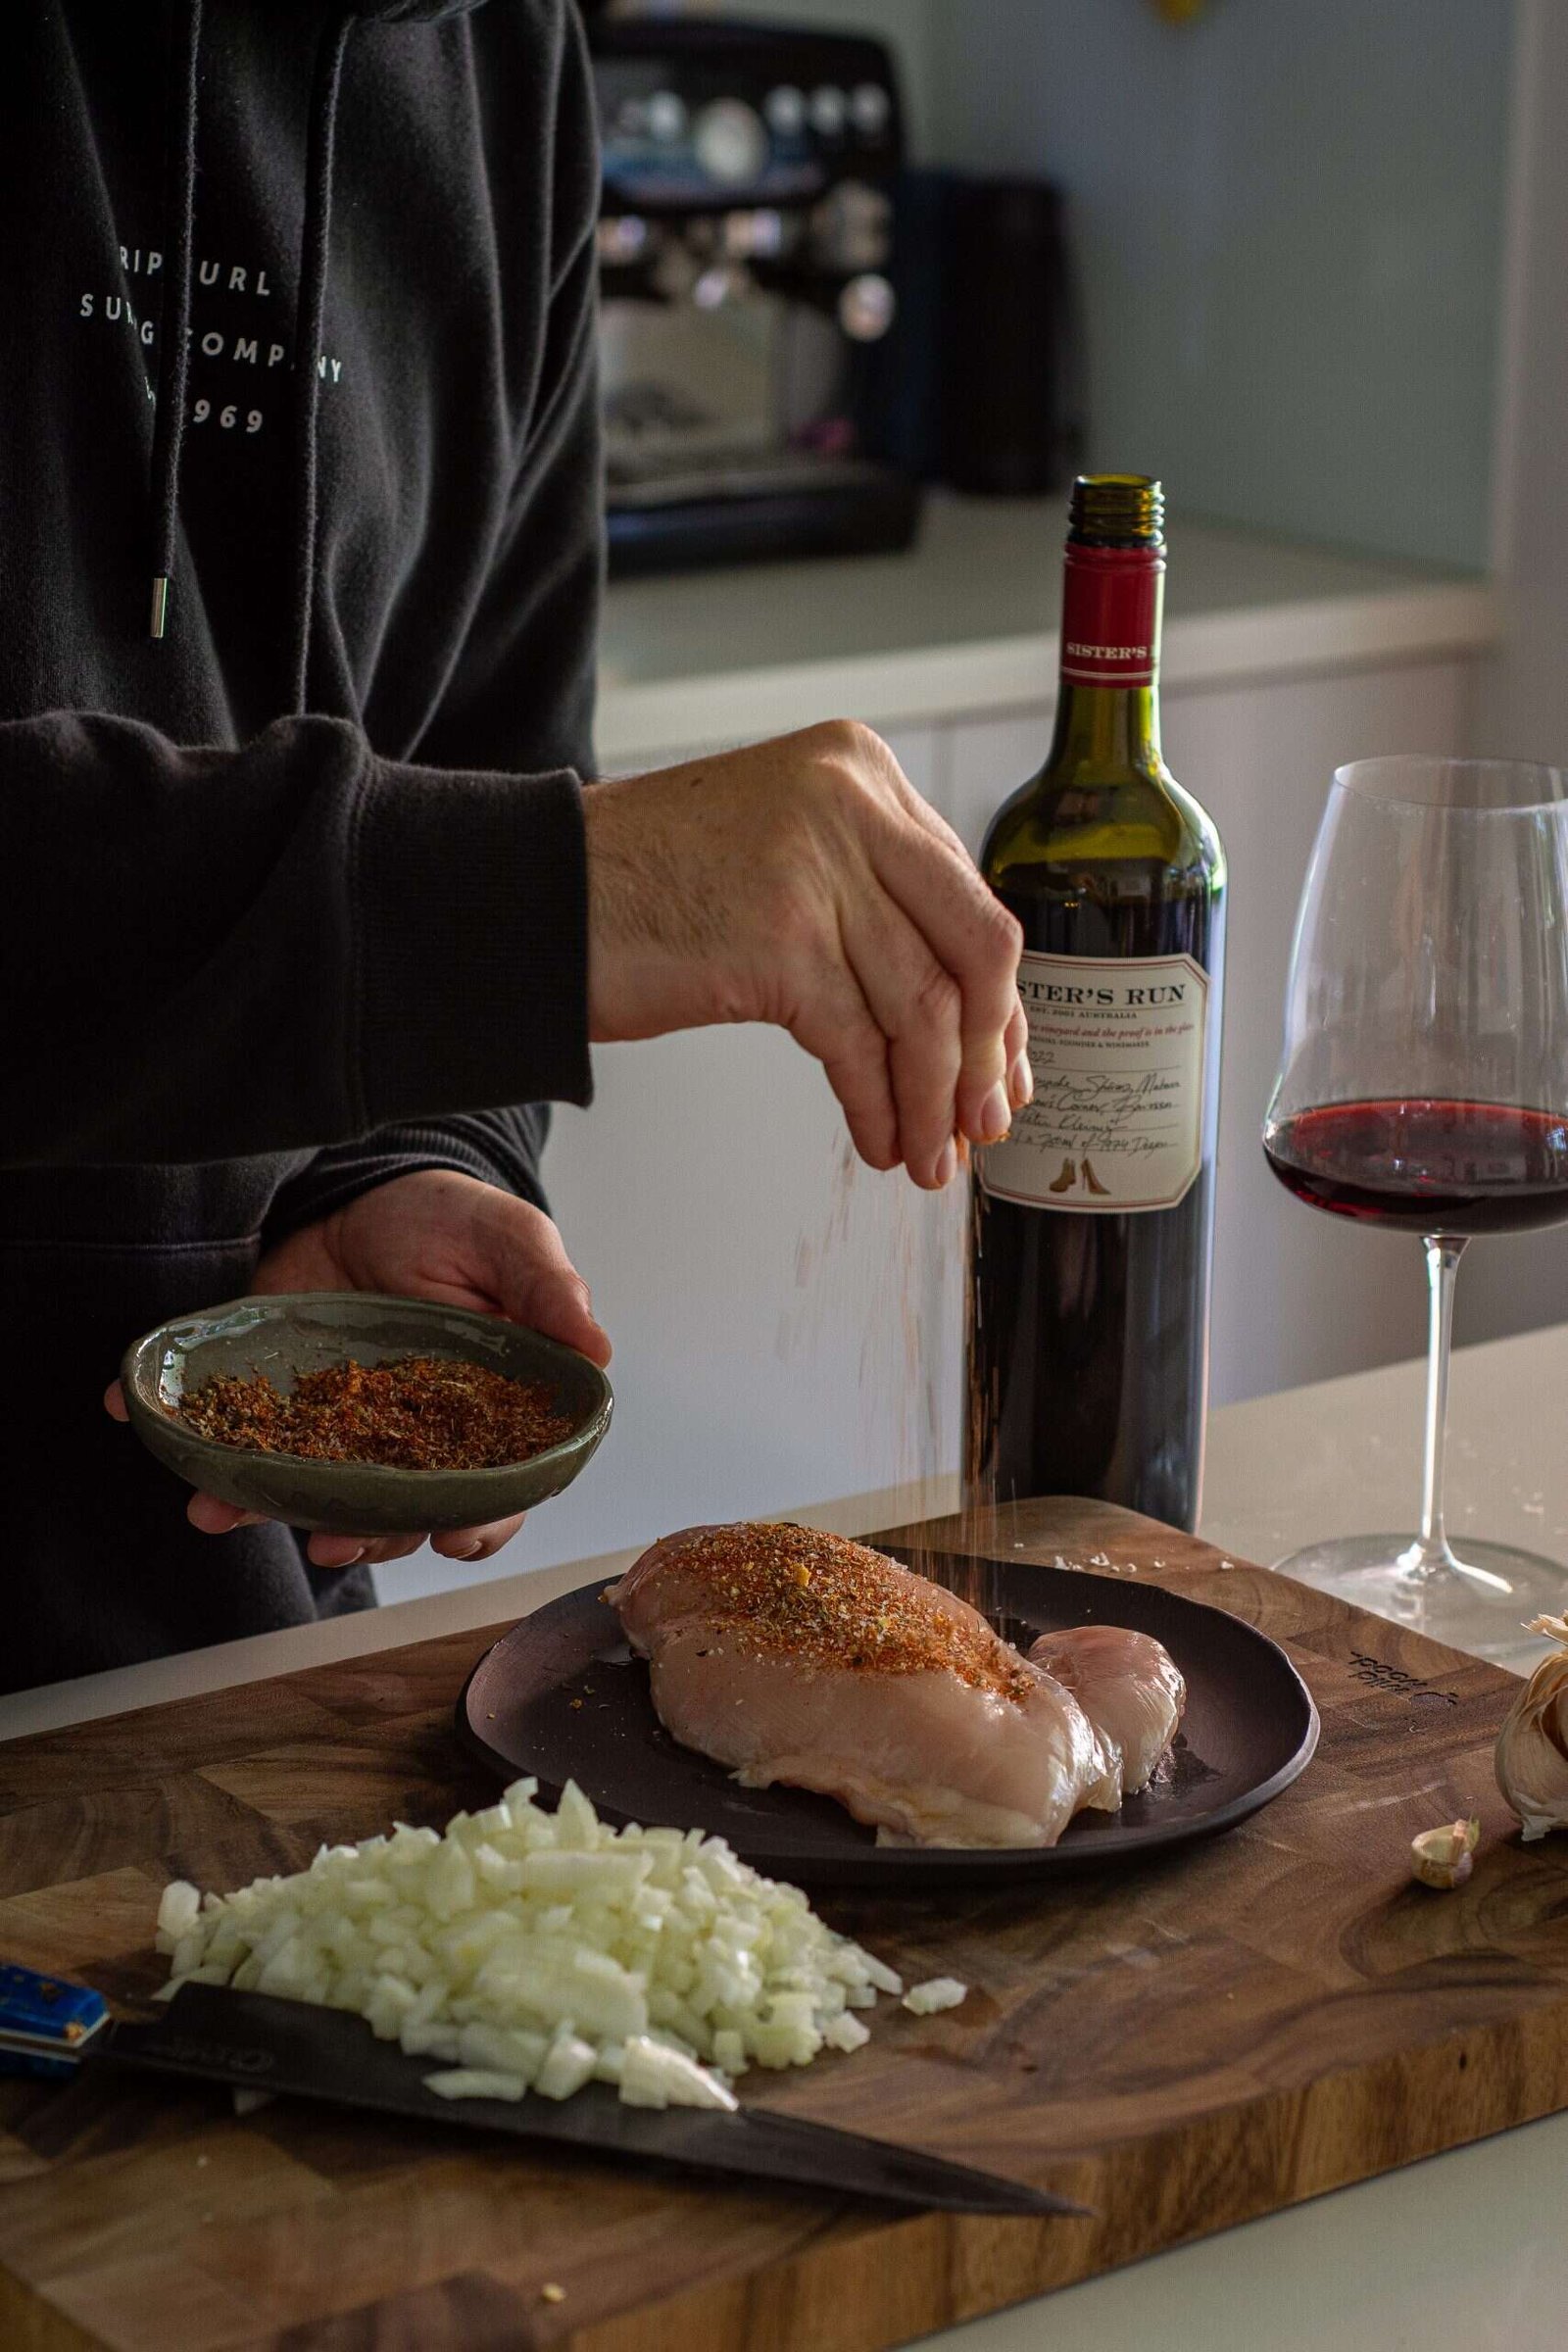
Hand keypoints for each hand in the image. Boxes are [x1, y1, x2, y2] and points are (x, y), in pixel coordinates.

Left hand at [105, 1170, 609, 1573]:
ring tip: (263, 1521)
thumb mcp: (506, 1239)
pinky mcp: (290, 1415)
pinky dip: (229, 1486)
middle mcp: (423, 1437)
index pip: (502, 1486)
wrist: (356, 1194)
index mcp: (492, 1409)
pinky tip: (204, 1494)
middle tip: (342, 1537)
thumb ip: (547, 1291)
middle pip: (412, 1512)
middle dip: (378, 1535)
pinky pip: (261, 1464)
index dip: (484, 1520)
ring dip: (297, 1523)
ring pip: (334, 1502)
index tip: (456, 1534)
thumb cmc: (449, 1219)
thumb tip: (597, 1349)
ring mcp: (352, 1432)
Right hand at [584, 721, 1029, 1189]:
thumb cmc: (641, 889)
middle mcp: (851, 798)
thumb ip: (866, 896)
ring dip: (930, 1100)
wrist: (529, 897)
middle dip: (986, 1051)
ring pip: (923, 1007)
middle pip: (976, 944)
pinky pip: (859, 1044)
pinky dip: (877, 1105)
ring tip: (927, 1157)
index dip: (995, 999)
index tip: (1000, 1067)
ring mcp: (817, 864)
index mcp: (860, 767)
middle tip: (984, 1122)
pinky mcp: (778, 937)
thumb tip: (958, 1010)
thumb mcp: (780, 855)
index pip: (967, 894)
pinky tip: (879, 1142)